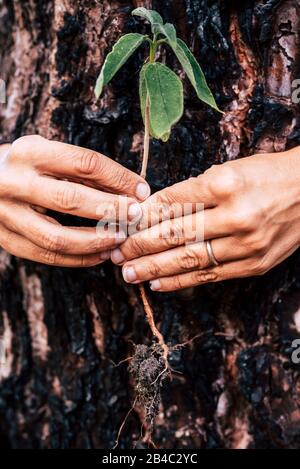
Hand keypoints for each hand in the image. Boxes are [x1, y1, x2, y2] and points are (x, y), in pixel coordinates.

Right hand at [0, 135, 149, 266]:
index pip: (84, 163)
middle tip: (135, 216)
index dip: (119, 178)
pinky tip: (100, 254)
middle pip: (70, 200)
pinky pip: (47, 256)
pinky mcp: (6, 239)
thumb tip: (130, 190)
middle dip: (110, 210)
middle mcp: (14, 182)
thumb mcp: (49, 154)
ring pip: (57, 237)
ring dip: (95, 241)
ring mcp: (5, 214)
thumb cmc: (26, 167)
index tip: (141, 190)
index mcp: (29, 152)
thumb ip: (83, 171)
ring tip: (120, 239)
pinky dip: (78, 259)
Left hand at [111, 148, 299, 290]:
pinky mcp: (254, 265)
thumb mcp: (229, 170)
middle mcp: (235, 216)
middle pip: (174, 234)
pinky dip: (180, 282)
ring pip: (188, 260)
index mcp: (224, 183)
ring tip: (127, 273)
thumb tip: (153, 211)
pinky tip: (157, 284)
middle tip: (115, 252)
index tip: (120, 225)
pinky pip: (210, 276)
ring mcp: (246, 244)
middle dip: (139, 245)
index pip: (171, 203)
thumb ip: (193, 191)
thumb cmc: (266, 175)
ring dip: (153, 269)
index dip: (141, 216)